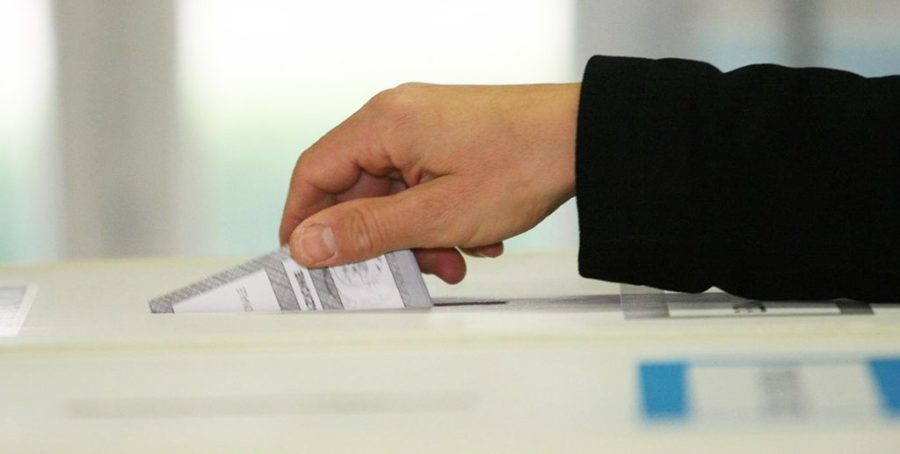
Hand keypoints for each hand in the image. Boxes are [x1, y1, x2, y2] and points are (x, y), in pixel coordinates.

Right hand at [279, 83, 578, 283]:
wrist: (587, 138)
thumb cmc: (521, 163)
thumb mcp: (436, 214)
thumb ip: (366, 231)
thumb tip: (306, 244)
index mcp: (383, 125)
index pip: (314, 173)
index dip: (303, 222)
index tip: (305, 262)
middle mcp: (398, 118)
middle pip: (358, 189)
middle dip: (380, 240)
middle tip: (400, 273)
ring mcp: (426, 126)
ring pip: (395, 194)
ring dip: (417, 236)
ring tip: (454, 260)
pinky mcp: (450, 138)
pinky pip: (424, 186)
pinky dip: (439, 219)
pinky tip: (474, 238)